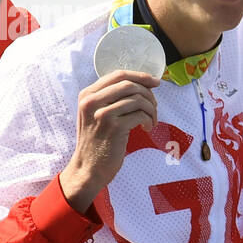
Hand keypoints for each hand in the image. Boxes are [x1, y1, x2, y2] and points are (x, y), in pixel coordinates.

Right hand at [59, 71, 160, 212]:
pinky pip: (141, 115)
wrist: (88, 167)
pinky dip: (149, 120)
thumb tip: (142, 84)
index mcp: (87, 94)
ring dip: (151, 110)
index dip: (140, 76)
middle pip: (130, 84)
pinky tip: (146, 128)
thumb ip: (111, 98)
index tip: (155, 82)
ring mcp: (102, 114)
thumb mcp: (96, 114)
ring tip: (151, 121)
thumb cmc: (97, 140)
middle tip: (154, 107)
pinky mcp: (114, 127)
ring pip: (138, 99)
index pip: (118, 74)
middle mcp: (92, 101)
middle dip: (148, 94)